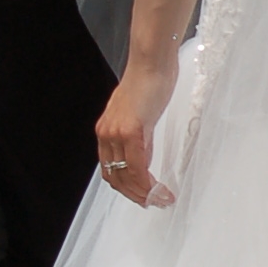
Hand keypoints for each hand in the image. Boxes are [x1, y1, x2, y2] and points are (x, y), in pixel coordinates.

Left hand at [96, 51, 179, 208]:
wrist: (151, 63)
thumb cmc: (149, 83)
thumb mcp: (139, 116)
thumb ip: (137, 138)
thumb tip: (143, 159)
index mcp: (106, 131)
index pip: (110, 169)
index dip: (126, 188)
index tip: (144, 196)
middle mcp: (106, 134)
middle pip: (116, 177)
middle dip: (136, 195)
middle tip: (155, 203)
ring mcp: (117, 133)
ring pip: (126, 176)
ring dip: (144, 193)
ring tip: (162, 199)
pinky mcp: (131, 130)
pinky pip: (138, 166)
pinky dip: (149, 183)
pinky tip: (160, 188)